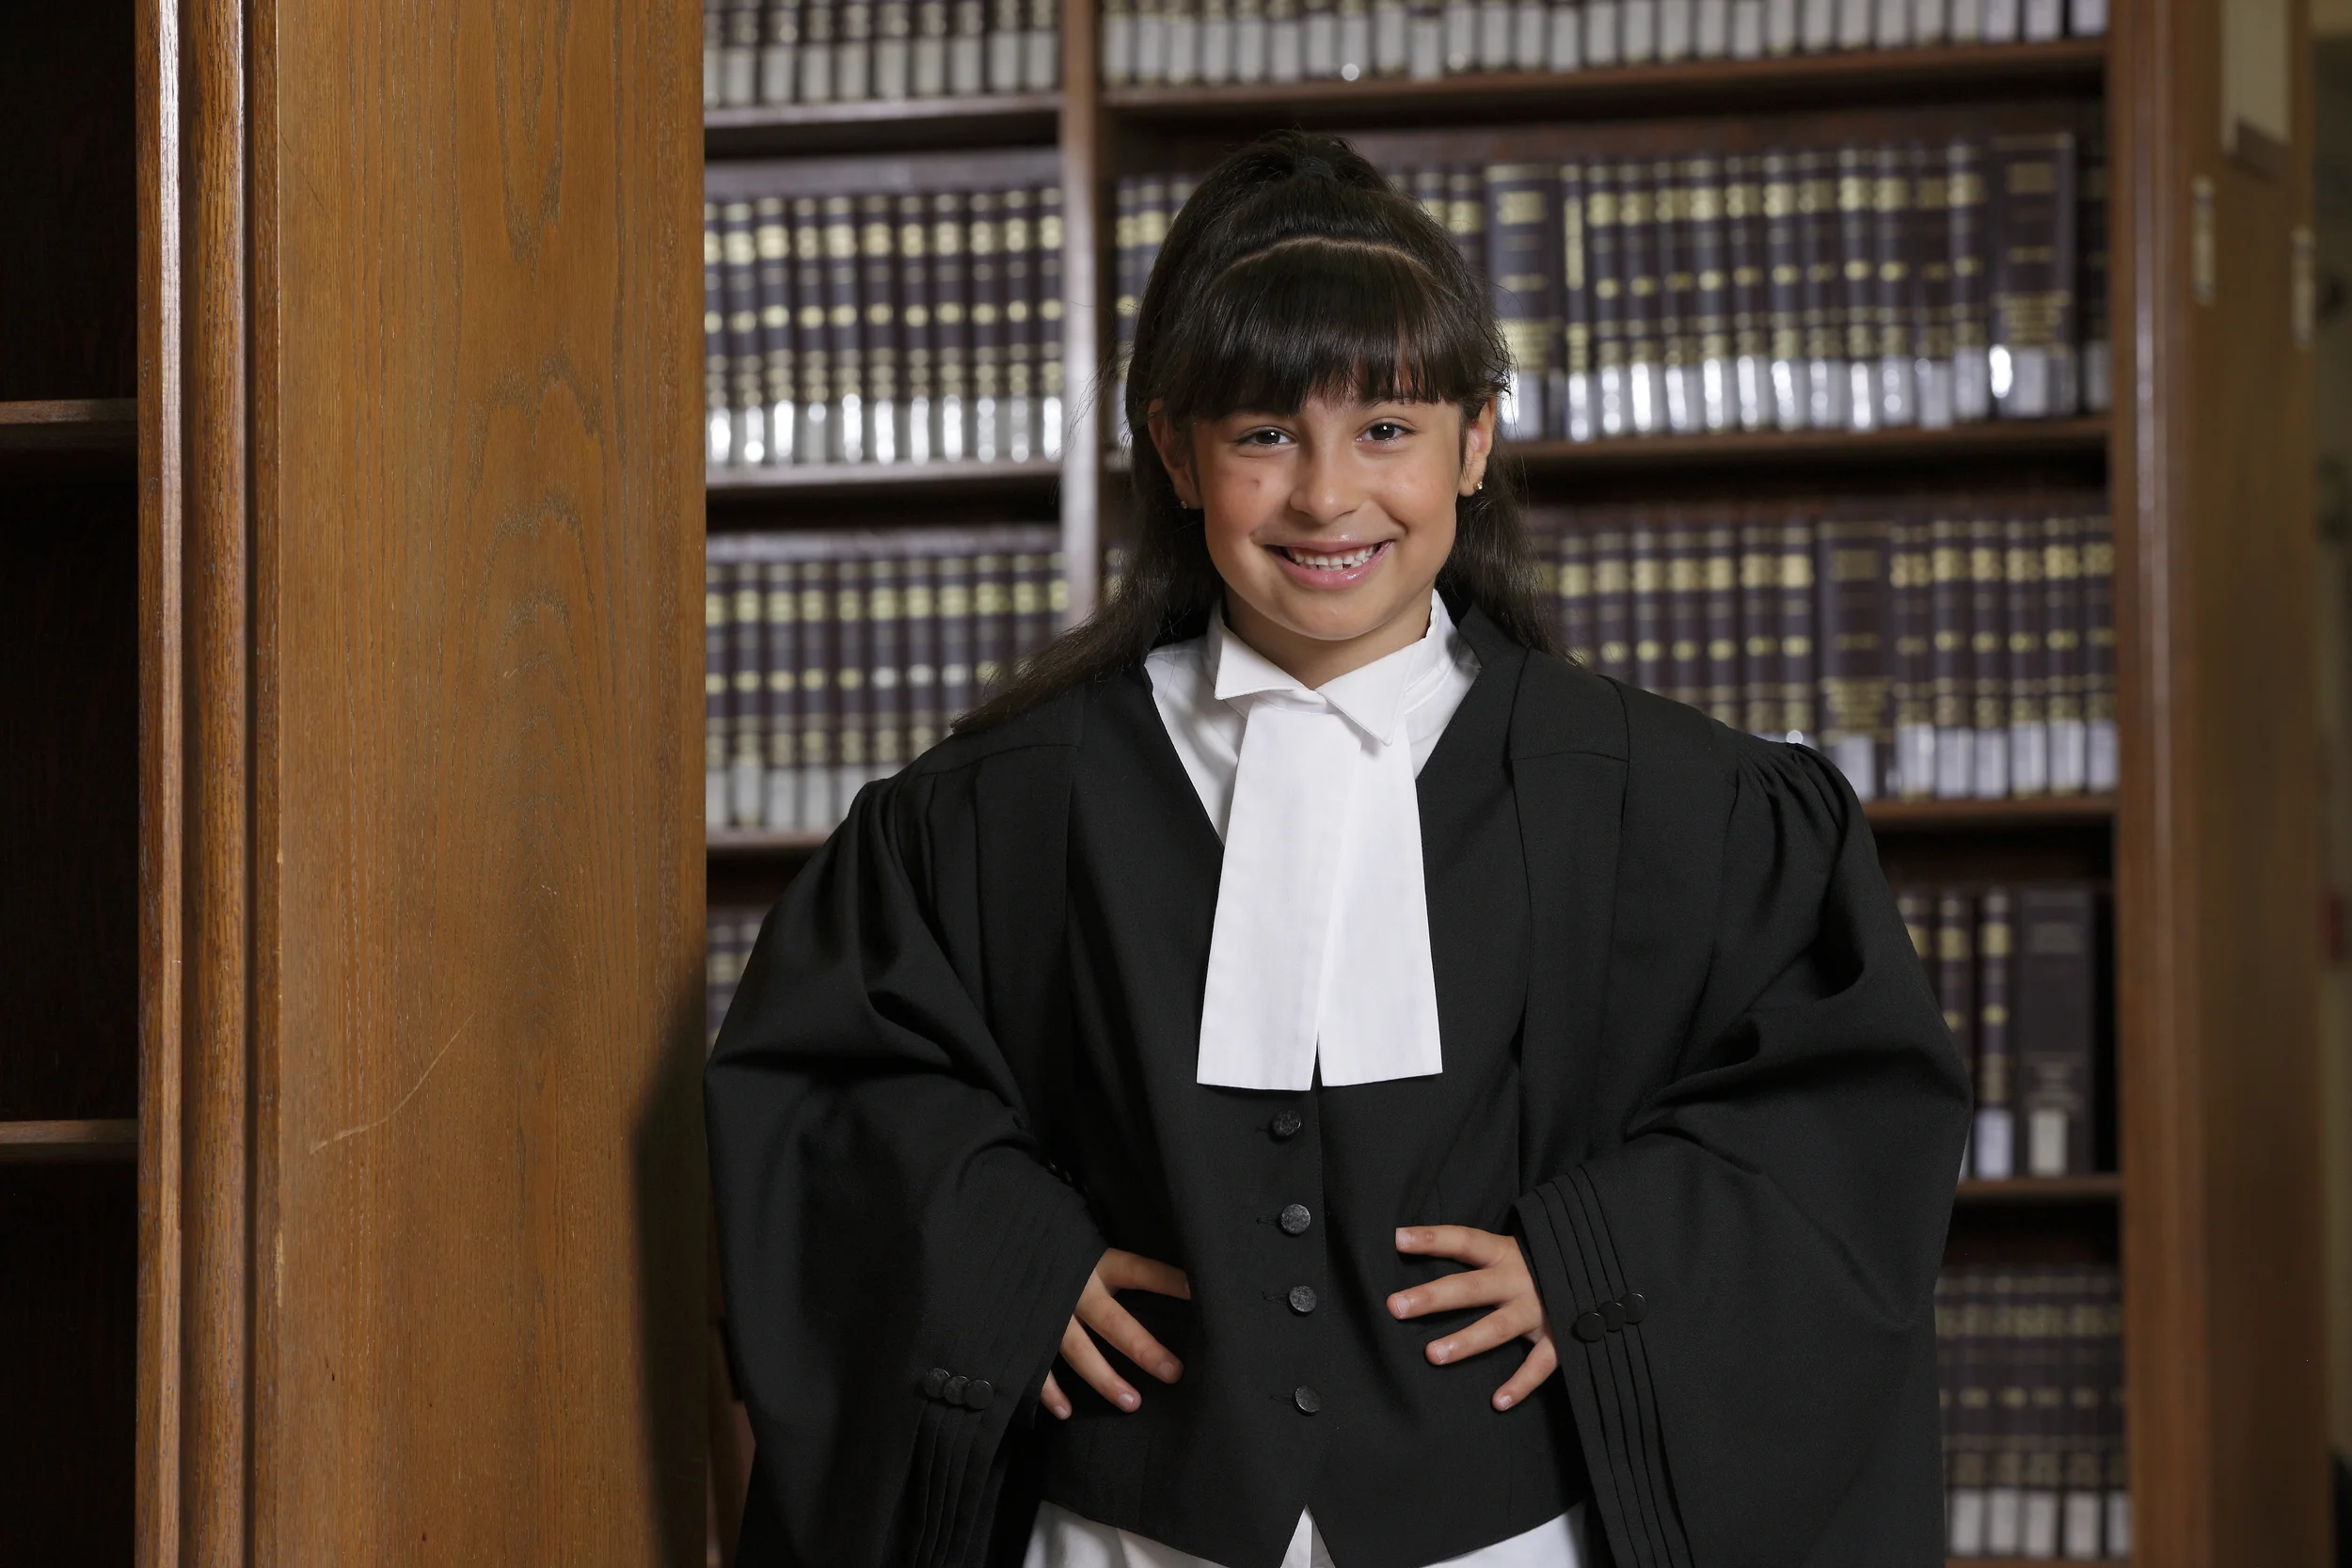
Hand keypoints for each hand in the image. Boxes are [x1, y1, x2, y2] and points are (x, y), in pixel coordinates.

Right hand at [1040, 1248, 1190, 1419]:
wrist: (1005, 1247)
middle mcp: (1076, 1289)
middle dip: (1143, 1350)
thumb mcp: (1090, 1246)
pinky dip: (1050, 1391)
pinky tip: (1067, 1411)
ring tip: (1132, 1403)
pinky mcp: (1026, 1331)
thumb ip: (1120, 1265)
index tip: (1197, 1291)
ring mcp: (1049, 1313)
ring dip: (1104, 1379)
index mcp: (1097, 1264)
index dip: (1167, 1281)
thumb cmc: (1060, 1249)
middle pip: (1113, 1322)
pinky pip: (1038, 1365)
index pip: (1139, 1272)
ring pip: (1079, 1351)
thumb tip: (1176, 1277)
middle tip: (1173, 1373)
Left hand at [1387, 1225, 1558, 1411]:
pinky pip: (1539, 1365)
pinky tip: (1497, 1402)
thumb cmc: (1544, 1262)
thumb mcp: (1514, 1249)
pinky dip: (1520, 1384)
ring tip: (1432, 1355)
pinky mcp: (1561, 1339)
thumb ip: (1481, 1253)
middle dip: (1433, 1297)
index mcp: (1506, 1253)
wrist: (1604, 1272)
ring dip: (1466, 1341)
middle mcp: (1520, 1280)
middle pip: (1470, 1287)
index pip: (1464, 1241)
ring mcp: (1540, 1310)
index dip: (1432, 1239)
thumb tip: (1424, 1250)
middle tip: (1396, 1306)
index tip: (1397, 1238)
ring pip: (1498, 1327)